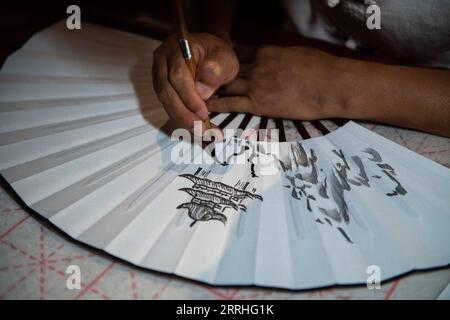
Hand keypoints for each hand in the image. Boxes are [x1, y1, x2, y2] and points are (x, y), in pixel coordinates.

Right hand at [152, 33, 238, 130]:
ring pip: (165, 101)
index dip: (189, 98)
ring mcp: (159, 73)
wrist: (210, 53)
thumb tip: (201, 90)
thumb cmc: (218, 55)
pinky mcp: (161, 85)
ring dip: (182, 119)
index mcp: (179, 47)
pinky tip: (195, 127)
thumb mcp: (226, 58)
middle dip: (184, 114)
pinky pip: (167, 104)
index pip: (178, 76)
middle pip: (167, 92)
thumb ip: (217, 70)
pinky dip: (181, 118)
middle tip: (201, 130)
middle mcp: (163, 59)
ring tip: (201, 132)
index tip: (203, 114)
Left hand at [207, 46, 342, 119]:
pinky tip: (205, 108)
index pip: (238, 54)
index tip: (215, 65)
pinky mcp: (260, 104)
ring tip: (196, 94)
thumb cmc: (321, 69)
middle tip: (198, 80)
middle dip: (212, 75)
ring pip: (226, 86)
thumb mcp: (297, 53)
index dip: (225, 61)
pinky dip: (217, 105)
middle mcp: (257, 66)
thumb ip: (279, 55)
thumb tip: (276, 59)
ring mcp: (257, 85)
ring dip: (211, 89)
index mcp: (266, 52)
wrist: (331, 86)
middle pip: (228, 70)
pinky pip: (233, 104)